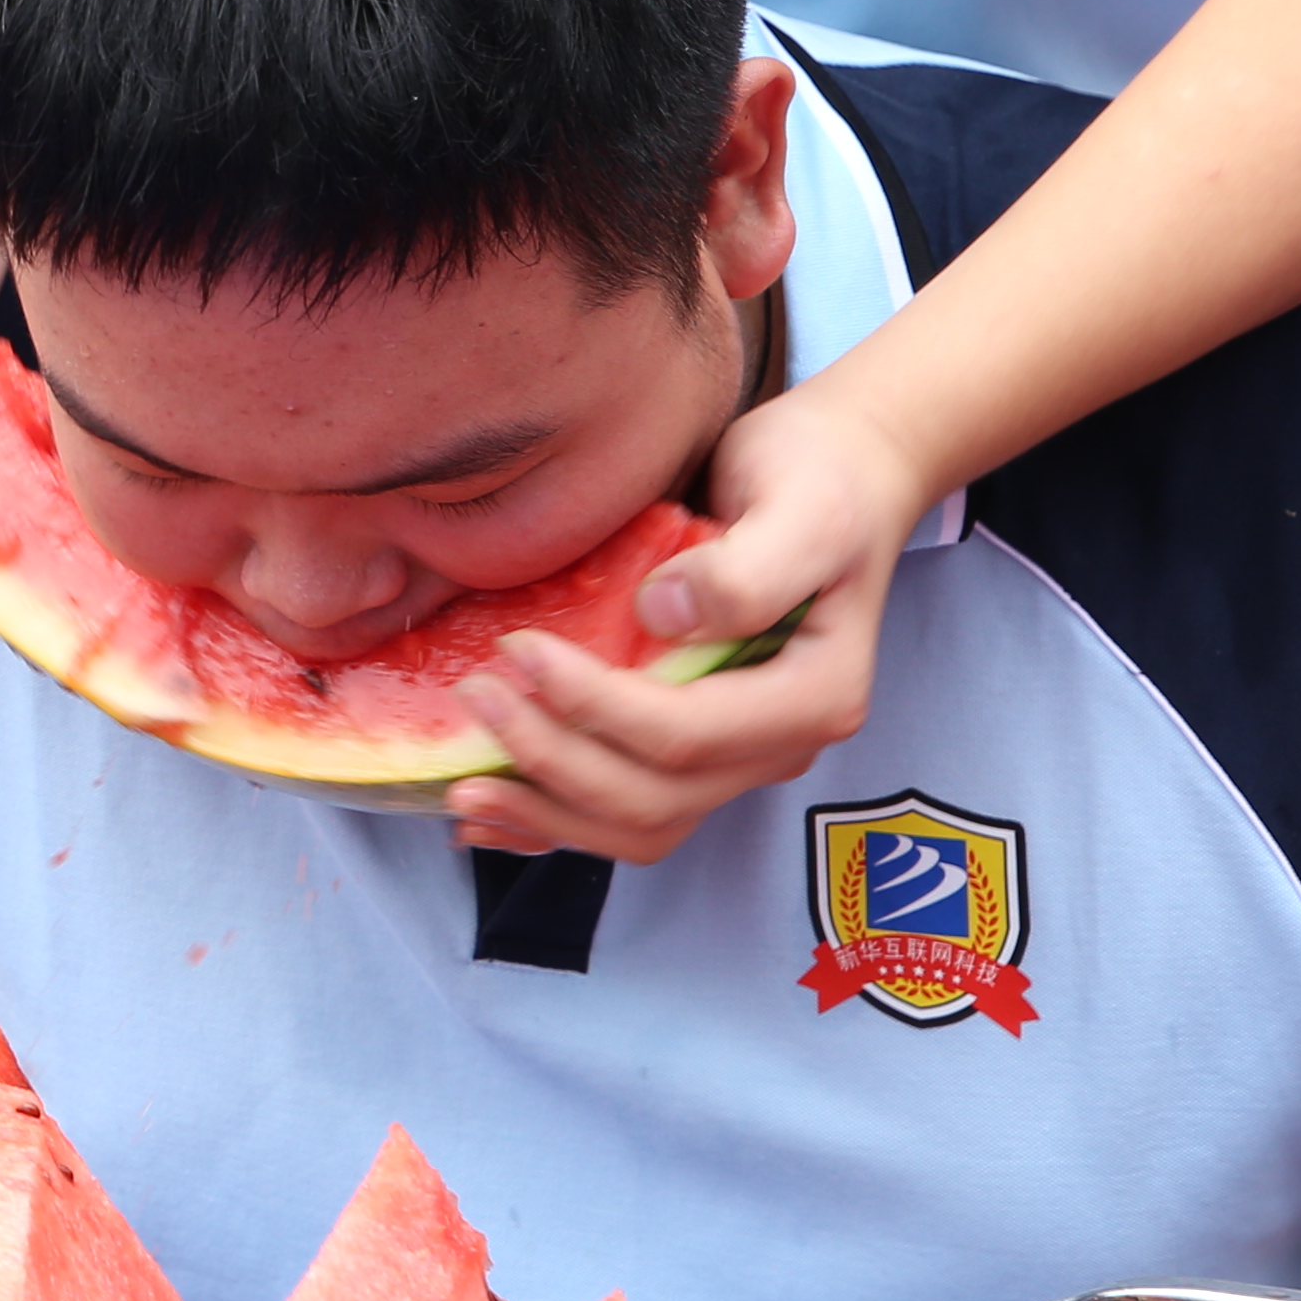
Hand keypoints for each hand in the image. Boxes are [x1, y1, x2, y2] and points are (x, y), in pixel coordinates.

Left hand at [439, 371, 920, 862]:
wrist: (837, 476)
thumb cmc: (819, 482)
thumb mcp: (804, 508)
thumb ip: (748, 569)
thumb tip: (663, 614)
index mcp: (813, 697)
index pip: (687, 733)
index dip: (594, 706)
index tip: (517, 651)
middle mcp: (777, 744)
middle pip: (655, 798)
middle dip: (553, 763)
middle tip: (473, 702)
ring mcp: (737, 754)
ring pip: (640, 824)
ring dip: (549, 817)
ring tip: (463, 793)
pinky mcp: (696, 746)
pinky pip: (629, 811)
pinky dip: (558, 820)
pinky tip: (494, 813)